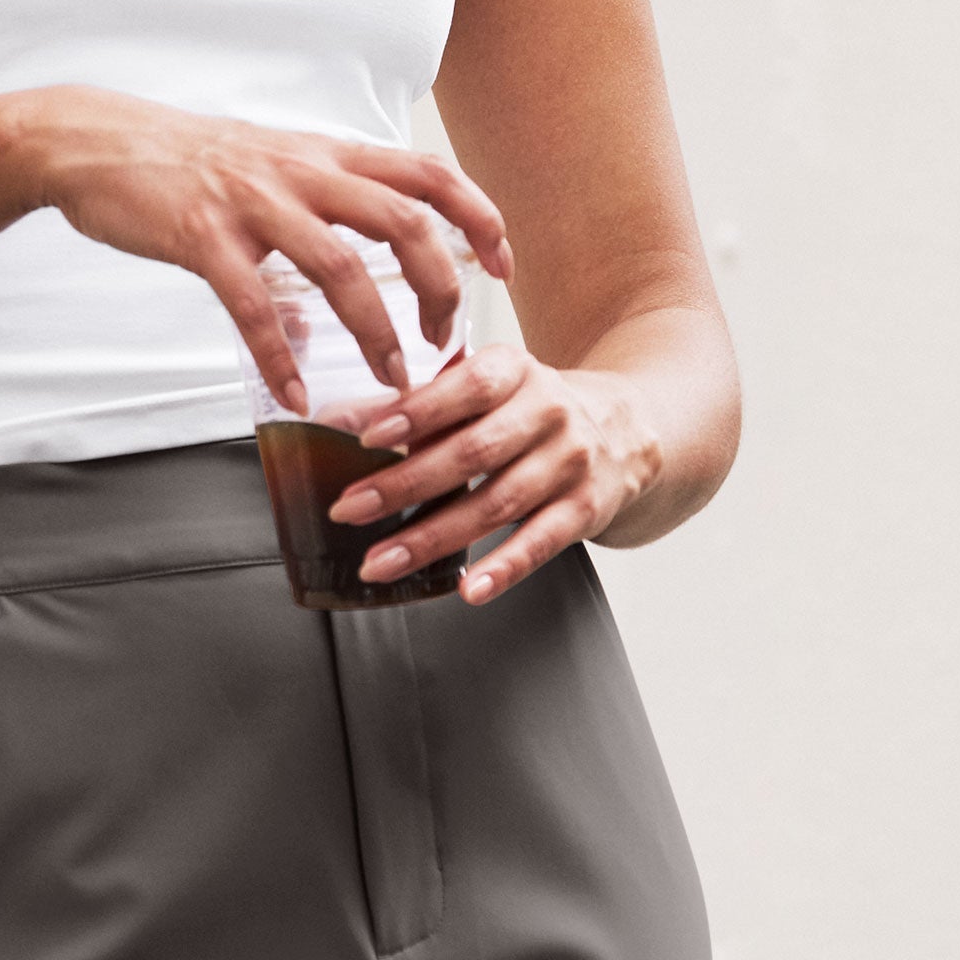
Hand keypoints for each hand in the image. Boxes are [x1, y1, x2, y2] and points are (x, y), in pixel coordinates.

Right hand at [9, 85, 513, 410]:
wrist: (95, 140)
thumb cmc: (182, 158)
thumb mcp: (261, 170)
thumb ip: (307, 221)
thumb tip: (325, 309)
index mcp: (322, 154)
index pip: (426, 173)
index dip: (476, 216)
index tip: (503, 264)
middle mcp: (300, 171)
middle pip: (403, 220)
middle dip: (441, 284)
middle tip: (445, 339)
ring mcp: (252, 202)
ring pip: (340, 267)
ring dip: (375, 333)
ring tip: (390, 383)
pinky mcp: (202, 236)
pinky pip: (252, 305)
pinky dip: (279, 356)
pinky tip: (291, 395)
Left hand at [325, 346, 663, 602]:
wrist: (623, 429)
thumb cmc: (529, 406)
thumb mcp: (483, 387)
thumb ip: (416, 405)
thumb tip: (336, 421)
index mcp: (514, 370)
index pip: (466, 388)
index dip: (417, 412)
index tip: (368, 436)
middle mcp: (547, 412)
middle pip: (472, 453)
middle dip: (404, 484)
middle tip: (350, 508)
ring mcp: (569, 463)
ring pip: (496, 505)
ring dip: (433, 538)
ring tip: (381, 560)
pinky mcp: (586, 510)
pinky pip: (540, 543)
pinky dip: (502, 569)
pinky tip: (466, 589)